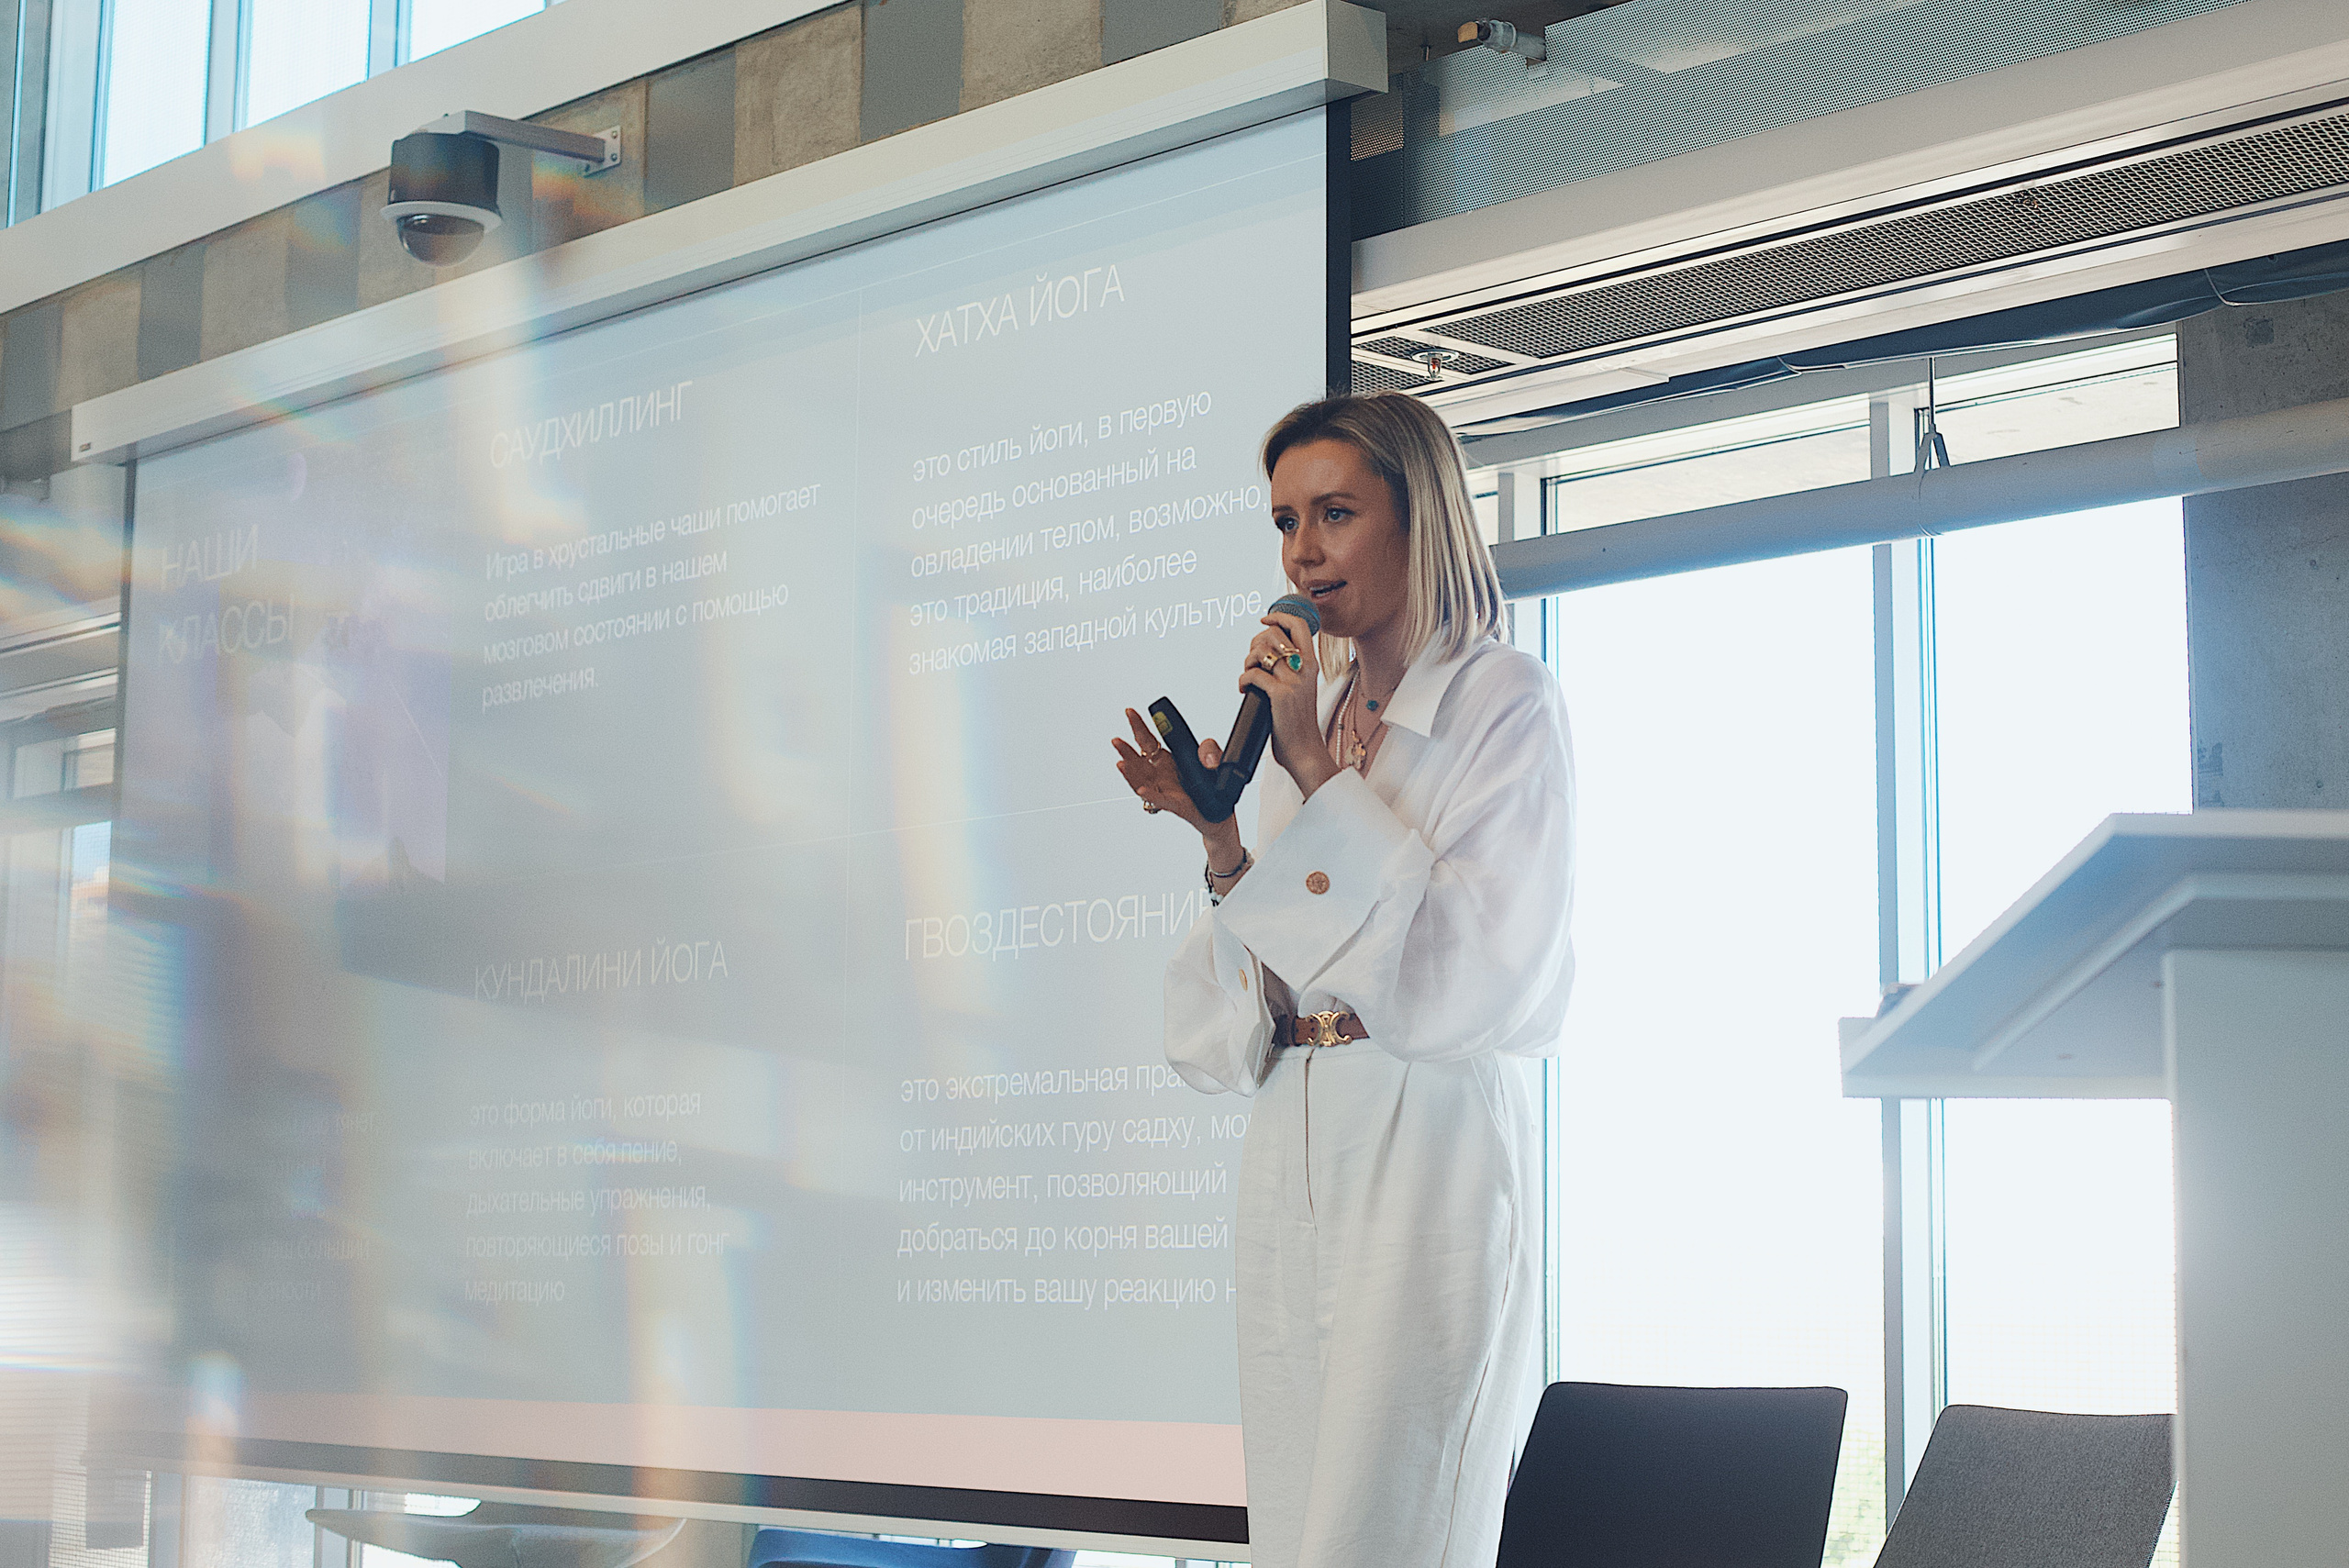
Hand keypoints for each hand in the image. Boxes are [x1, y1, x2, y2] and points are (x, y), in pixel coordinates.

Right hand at [1113, 708, 1227, 836]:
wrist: (1218, 811)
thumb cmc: (1210, 786)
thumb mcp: (1213, 760)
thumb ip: (1210, 750)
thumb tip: (1205, 755)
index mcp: (1166, 760)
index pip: (1147, 741)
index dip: (1138, 726)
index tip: (1129, 712)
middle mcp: (1160, 774)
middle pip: (1138, 760)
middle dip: (1126, 750)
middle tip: (1116, 741)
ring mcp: (1164, 789)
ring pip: (1142, 780)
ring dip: (1130, 773)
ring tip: (1121, 763)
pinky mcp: (1174, 805)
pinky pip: (1159, 800)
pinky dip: (1149, 795)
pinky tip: (1142, 789)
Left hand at [1240, 608, 1338, 799]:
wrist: (1304, 750)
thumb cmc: (1297, 720)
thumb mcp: (1300, 687)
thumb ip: (1290, 668)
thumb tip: (1266, 649)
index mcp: (1311, 663)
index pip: (1299, 625)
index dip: (1278, 617)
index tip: (1264, 621)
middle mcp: (1305, 668)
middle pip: (1275, 634)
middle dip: (1255, 642)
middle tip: (1252, 660)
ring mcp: (1294, 682)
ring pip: (1262, 652)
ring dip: (1247, 661)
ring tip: (1248, 675)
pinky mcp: (1280, 695)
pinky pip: (1254, 675)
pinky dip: (1243, 680)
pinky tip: (1245, 690)